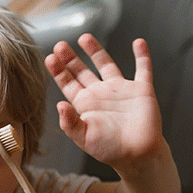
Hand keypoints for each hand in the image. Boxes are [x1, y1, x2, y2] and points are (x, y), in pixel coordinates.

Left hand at [45, 34, 165, 172]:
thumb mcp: (84, 138)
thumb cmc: (109, 150)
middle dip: (70, 58)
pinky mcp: (141, 90)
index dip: (58, 71)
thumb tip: (59, 105)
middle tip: (60, 45)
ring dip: (96, 51)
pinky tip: (138, 42)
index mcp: (85, 105)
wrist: (137, 155)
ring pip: (107, 64)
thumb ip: (70, 123)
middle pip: (82, 71)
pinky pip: (143, 69)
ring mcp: (121, 90)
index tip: (49, 58)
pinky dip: (142, 55)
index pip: (68, 84)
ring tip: (84, 37)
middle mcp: (101, 94)